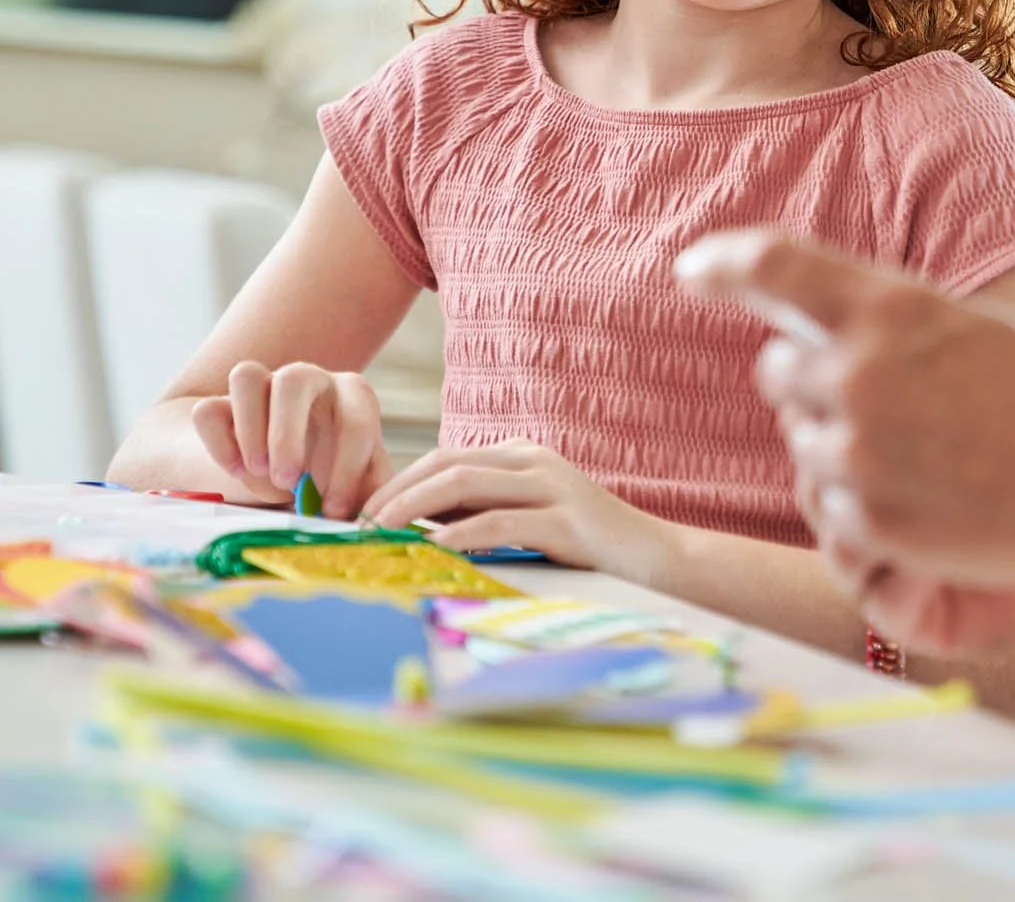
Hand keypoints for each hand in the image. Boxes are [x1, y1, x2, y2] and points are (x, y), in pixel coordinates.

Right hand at [191, 361, 389, 517]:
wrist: (279, 473)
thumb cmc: (331, 480)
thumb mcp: (360, 489)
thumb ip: (370, 500)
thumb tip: (373, 524)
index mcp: (351, 397)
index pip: (356, 419)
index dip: (347, 467)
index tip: (332, 509)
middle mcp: (307, 381)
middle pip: (294, 378)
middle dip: (287, 434)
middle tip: (286, 481)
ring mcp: (261, 388)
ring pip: (246, 377)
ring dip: (249, 428)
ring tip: (257, 471)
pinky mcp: (221, 407)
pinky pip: (209, 409)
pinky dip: (218, 443)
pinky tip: (235, 470)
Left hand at [361, 439, 677, 589]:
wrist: (657, 558)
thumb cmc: (588, 547)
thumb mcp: (529, 519)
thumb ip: (483, 512)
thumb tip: (415, 528)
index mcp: (520, 455)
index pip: (443, 458)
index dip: (397, 482)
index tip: (360, 513)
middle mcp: (532, 459)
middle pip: (446, 463)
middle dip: (394, 492)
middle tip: (357, 524)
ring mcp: (550, 485)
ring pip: (464, 483)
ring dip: (413, 507)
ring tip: (379, 532)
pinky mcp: (565, 519)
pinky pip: (499, 520)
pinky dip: (459, 532)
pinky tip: (432, 548)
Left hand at [680, 230, 1014, 623]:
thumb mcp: (976, 330)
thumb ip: (901, 324)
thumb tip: (845, 326)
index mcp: (892, 309)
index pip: (774, 265)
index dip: (723, 262)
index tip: (694, 267)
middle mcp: (859, 373)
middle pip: (777, 369)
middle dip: (809, 382)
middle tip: (874, 400)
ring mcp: (855, 451)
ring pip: (800, 441)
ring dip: (839, 446)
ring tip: (922, 456)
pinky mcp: (863, 521)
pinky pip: (827, 506)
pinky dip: (860, 504)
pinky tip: (925, 499)